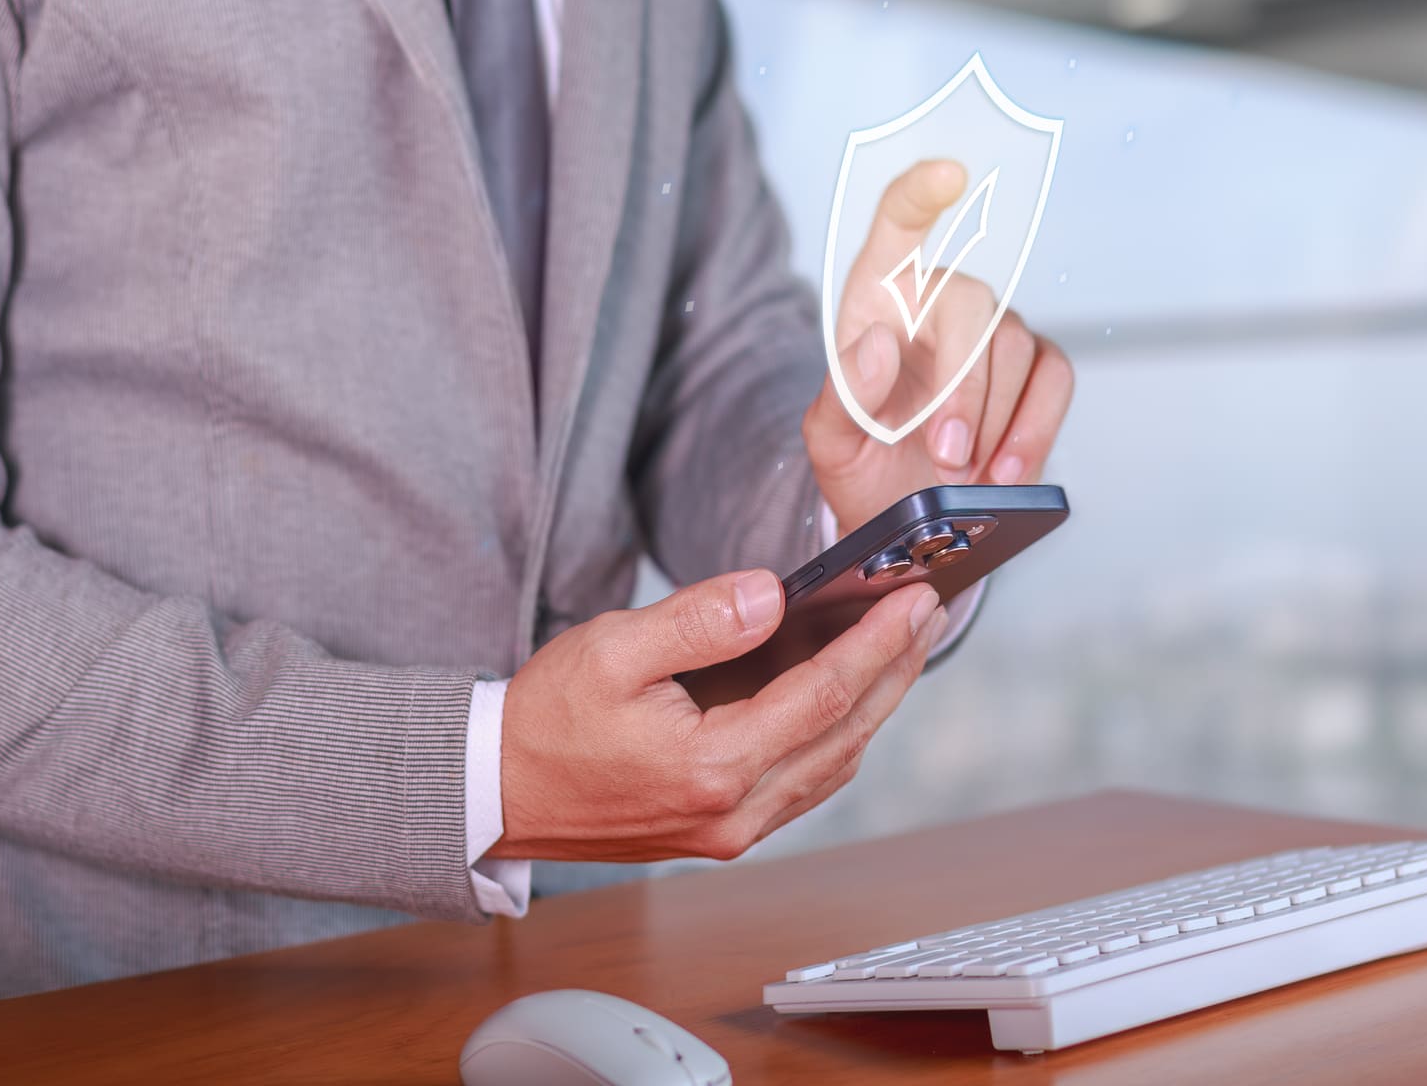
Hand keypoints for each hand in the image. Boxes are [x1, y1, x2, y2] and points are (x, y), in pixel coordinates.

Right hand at [489, 568, 946, 861]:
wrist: (498, 794)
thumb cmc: (547, 719)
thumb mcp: (613, 648)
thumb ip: (698, 619)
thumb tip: (772, 594)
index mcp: (712, 766)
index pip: (824, 695)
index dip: (878, 643)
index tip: (916, 599)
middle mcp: (734, 812)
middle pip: (846, 734)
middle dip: (894, 668)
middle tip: (928, 613)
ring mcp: (732, 831)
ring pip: (833, 764)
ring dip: (873, 704)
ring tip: (900, 645)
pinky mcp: (723, 832)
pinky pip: (805, 782)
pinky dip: (837, 735)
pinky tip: (848, 696)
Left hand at [803, 160, 1074, 531]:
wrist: (908, 516)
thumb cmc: (865, 464)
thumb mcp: (831, 443)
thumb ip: (843, 397)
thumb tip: (877, 346)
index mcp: (881, 299)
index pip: (899, 223)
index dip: (921, 192)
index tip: (947, 175)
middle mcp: (941, 302)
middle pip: (970, 303)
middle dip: (963, 386)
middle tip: (946, 451)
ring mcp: (994, 334)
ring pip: (1014, 345)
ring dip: (991, 418)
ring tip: (963, 470)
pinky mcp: (1037, 371)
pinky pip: (1054, 378)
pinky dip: (1034, 428)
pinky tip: (1005, 469)